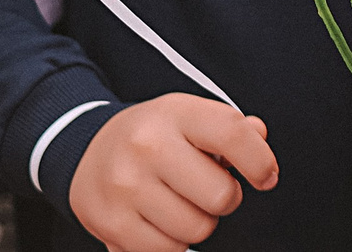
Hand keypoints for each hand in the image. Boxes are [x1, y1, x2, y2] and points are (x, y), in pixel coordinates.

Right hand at [70, 96, 278, 251]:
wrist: (86, 151)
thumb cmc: (151, 137)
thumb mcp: (187, 117)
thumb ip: (229, 127)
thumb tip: (259, 134)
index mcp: (174, 113)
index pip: (232, 133)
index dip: (260, 161)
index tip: (265, 175)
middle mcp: (147, 146)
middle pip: (221, 195)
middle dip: (225, 198)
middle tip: (206, 188)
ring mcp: (127, 186)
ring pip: (198, 229)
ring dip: (197, 223)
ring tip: (178, 202)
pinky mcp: (112, 224)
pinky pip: (169, 251)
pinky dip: (171, 242)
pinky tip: (157, 219)